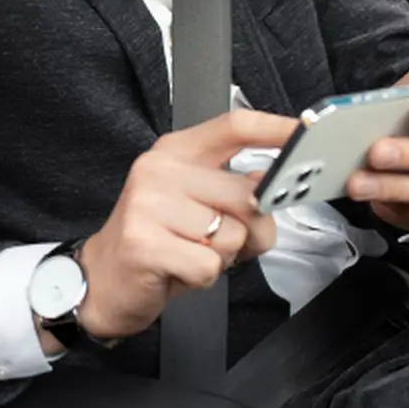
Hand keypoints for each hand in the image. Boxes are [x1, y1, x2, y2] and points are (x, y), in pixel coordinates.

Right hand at [68, 111, 296, 343]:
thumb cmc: (157, 241)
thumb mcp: (197, 206)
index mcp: (175, 152)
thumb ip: (235, 191)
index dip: (276, 129)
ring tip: (188, 254)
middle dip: (247, 229)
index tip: (307, 133)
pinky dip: (202, 279)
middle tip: (215, 241)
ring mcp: (148, 205)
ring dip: (220, 257)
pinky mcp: (144, 243)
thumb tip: (272, 186)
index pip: (234, 126)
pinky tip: (177, 271)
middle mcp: (159, 170)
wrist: (101, 281)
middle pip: (245, 193)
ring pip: (231, 234)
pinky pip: (209, 266)